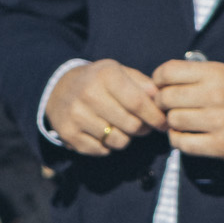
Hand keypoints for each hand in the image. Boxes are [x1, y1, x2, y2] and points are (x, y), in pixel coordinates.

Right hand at [46, 59, 166, 156]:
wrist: (59, 88)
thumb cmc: (99, 81)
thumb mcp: (120, 72)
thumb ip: (143, 84)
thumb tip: (160, 98)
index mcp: (106, 75)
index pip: (139, 103)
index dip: (155, 117)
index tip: (164, 124)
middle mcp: (89, 94)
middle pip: (131, 125)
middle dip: (143, 129)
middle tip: (143, 125)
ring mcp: (76, 115)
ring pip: (118, 141)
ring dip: (126, 138)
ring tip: (121, 127)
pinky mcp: (68, 134)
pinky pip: (102, 150)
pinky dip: (108, 146)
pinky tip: (104, 132)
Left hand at [153, 58, 223, 162]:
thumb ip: (196, 75)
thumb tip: (161, 83)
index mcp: (215, 73)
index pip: (168, 72)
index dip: (158, 79)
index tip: (161, 86)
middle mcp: (215, 95)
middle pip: (166, 98)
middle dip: (162, 103)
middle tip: (169, 107)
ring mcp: (217, 121)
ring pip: (173, 121)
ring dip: (171, 123)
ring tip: (180, 122)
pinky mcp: (219, 145)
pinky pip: (182, 143)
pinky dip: (178, 140)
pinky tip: (185, 136)